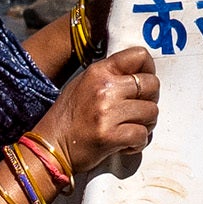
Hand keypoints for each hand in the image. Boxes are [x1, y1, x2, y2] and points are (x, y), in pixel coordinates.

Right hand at [46, 48, 158, 173]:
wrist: (50, 147)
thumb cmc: (68, 118)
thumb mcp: (84, 84)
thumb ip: (110, 76)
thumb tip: (139, 74)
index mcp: (98, 71)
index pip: (140, 55)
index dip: (149, 70)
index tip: (144, 85)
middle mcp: (104, 88)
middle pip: (152, 85)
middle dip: (150, 100)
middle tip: (138, 112)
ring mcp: (107, 112)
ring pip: (152, 112)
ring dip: (146, 124)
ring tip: (130, 129)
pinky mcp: (110, 136)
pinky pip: (142, 135)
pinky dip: (138, 143)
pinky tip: (125, 144)